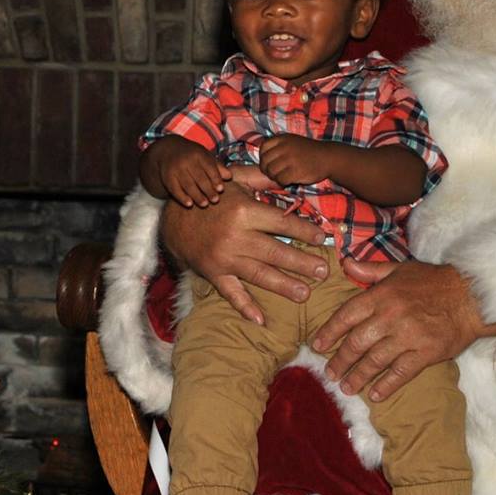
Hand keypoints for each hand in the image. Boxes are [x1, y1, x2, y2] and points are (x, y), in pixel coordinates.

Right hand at [159, 168, 328, 325]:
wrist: (172, 216)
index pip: (282, 223)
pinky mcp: (213, 273)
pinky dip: (244, 307)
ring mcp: (224, 258)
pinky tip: (261, 320)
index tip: (322, 239)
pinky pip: (231, 292)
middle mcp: (236, 237)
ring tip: (305, 294)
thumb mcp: (235, 178)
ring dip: (284, 286)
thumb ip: (262, 177)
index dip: (304, 231)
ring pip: (259, 274)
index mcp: (244, 212)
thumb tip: (288, 174)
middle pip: (275, 252)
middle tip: (323, 272)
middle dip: (301, 263)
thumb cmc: (211, 196)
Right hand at [160, 143, 230, 207]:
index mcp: (198, 154)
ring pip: (187, 184)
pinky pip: (175, 189)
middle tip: (215, 200)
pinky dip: (182, 197)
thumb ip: (217, 167)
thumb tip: (229, 177)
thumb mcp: (205, 156)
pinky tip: (189, 204)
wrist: (168, 150)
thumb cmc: (192, 156)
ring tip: (204, 204)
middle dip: (207, 189)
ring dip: (196, 195)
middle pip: (199, 177)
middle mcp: (186, 161)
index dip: (215, 178)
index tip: (220, 189)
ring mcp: (176, 169)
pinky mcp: (167, 177)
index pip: (209, 167)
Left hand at [258, 134, 334, 187]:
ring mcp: (290, 159)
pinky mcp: (295, 171)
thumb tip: (262, 156)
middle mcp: (284, 147)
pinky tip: (288, 181)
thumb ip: (278, 146)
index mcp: (282, 138)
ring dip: (275, 177)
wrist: (328, 157)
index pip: (263, 148)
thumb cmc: (309, 151)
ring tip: (282, 177)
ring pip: (271, 172)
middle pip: (265, 161)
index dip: (263, 158)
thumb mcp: (292, 141)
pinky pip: (280, 179)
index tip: (270, 163)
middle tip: (275, 174)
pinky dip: (282, 182)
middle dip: (267, 170)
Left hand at [311, 258, 495, 400]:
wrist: (472, 296)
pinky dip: (386, 385)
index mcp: (381, 295)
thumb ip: (371, 270)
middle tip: (330, 373)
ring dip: (357, 376)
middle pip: (356, 343)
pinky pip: (400, 373)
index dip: (329, 332)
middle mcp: (391, 316)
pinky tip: (375, 395)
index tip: (318, 346)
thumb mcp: (401, 269)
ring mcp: (408, 336)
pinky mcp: (426, 353)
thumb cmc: (435, 281)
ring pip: (374, 361)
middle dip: (340, 360)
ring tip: (346, 387)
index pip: (346, 315)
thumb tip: (345, 265)